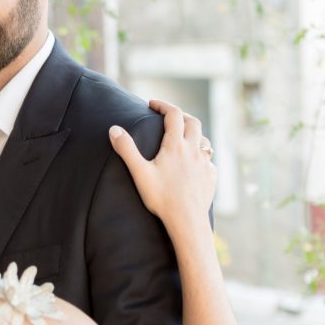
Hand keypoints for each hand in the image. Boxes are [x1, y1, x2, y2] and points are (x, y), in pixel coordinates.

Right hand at [109, 99, 216, 236]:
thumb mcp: (140, 173)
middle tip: (169, 117)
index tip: (152, 104)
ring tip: (183, 138)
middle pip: (193, 122)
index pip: (173, 114)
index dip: (163, 105)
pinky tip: (194, 164)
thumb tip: (114, 129)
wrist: (187, 221)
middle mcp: (193, 150)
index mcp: (176, 145)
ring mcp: (204, 163)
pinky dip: (200, 156)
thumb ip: (127, 149)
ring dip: (194, 134)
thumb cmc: (162, 198)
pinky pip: (208, 160)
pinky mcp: (211, 176)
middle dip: (181, 115)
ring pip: (204, 140)